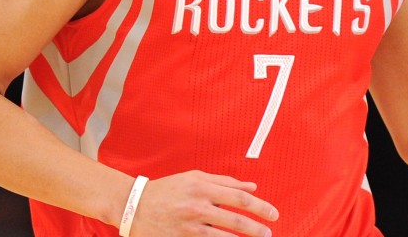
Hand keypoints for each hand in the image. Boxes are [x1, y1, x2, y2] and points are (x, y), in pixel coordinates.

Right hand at [129, 170, 278, 235]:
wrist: (134, 206)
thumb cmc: (169, 189)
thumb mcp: (195, 177)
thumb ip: (225, 181)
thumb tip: (253, 187)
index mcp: (203, 187)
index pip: (239, 198)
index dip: (260, 207)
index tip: (273, 214)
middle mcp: (197, 207)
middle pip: (235, 220)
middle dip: (256, 229)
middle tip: (269, 233)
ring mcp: (188, 226)